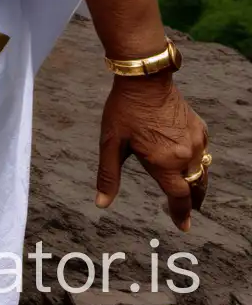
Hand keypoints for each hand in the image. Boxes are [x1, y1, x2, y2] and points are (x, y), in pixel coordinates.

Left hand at [95, 74, 207, 230]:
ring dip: (197, 183)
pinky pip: (203, 152)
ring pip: (202, 171)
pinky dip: (199, 161)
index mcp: (164, 163)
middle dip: (191, 202)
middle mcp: (185, 155)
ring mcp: (195, 141)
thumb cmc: (124, 110)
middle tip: (188, 210)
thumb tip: (101, 203)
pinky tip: (190, 160)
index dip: (181, 214)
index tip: (182, 226)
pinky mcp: (199, 128)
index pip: (179, 198)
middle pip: (195, 188)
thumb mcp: (111, 143)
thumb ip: (108, 175)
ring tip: (190, 190)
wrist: (145, 78)